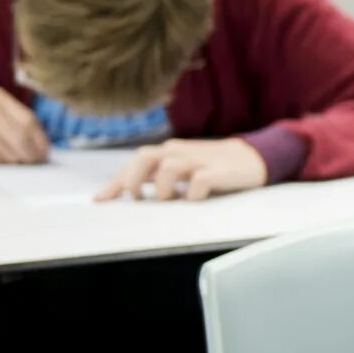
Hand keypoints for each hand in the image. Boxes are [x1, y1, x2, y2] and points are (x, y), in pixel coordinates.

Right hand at [0, 88, 48, 164]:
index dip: (40, 140)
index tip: (44, 154)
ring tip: (9, 163)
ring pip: (13, 150)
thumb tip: (43, 149)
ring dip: (15, 162)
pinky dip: (0, 165)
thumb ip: (13, 125)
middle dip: (32, 154)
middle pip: (24, 135)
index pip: (30, 120)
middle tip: (33, 165)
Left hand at [95, 138, 266, 202]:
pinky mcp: (219, 171)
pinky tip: (195, 200)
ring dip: (163, 189)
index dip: (116, 182)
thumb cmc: (213, 166)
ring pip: (168, 168)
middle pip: (145, 157)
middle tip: (136, 199)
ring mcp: (199, 160)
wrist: (253, 157)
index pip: (135, 161)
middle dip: (133, 179)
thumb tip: (129, 188)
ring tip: (171, 200)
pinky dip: (192, 194)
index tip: (100, 200)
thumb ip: (158, 174)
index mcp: (169, 152)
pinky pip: (199, 182)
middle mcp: (180, 152)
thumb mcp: (182, 167)